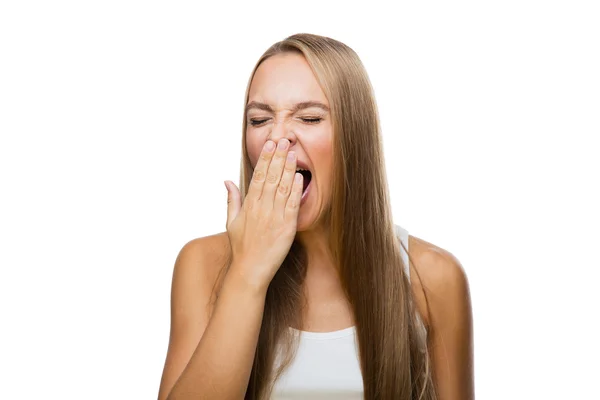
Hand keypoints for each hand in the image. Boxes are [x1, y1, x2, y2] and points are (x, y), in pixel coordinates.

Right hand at [224, 138, 302, 289]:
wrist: (250, 270)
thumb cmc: (241, 247)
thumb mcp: (231, 222)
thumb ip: (231, 199)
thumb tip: (227, 181)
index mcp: (248, 206)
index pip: (257, 176)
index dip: (264, 159)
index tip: (269, 145)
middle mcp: (261, 209)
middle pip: (270, 177)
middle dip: (278, 157)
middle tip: (284, 140)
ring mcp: (274, 217)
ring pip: (282, 188)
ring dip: (288, 169)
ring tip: (293, 153)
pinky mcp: (287, 228)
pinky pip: (292, 205)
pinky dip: (296, 191)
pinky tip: (300, 178)